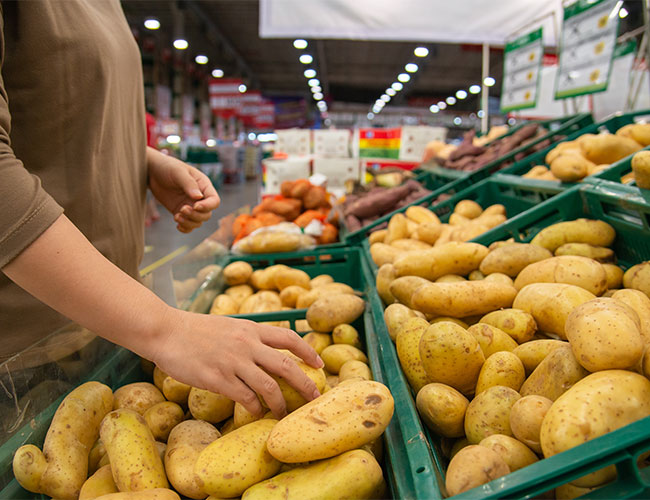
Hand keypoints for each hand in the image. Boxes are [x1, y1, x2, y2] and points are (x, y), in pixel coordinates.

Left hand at [146, 147, 219, 232]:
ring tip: (177, 216)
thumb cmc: (167, 167)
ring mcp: (190, 206)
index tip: (194, 206)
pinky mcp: (180, 212)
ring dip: (189, 222)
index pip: (214, 201)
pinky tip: (177, 224)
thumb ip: (189, 184)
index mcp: (203, 186)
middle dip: (196, 215)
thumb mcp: (178, 172)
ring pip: (198, 221)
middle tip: (182, 209)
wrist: (152, 171)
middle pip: (207, 214)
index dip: (207, 206)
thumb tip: (199, 197)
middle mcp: (200, 197)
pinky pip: (188, 225)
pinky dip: (185, 228)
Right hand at [151, 309, 323, 418]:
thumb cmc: (194, 329)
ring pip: (269, 385)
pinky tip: (255, 412)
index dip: (308, 351)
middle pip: (286, 365)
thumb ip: (248, 336)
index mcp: (251, 329)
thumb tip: (265, 349)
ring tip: (283, 413)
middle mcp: (246, 344)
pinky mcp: (218, 378)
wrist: (166, 331)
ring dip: (280, 403)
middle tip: (315, 397)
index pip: (288, 337)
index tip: (319, 363)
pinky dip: (255, 407)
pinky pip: (245, 397)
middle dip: (305, 383)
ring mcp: (233, 362)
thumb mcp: (228, 325)